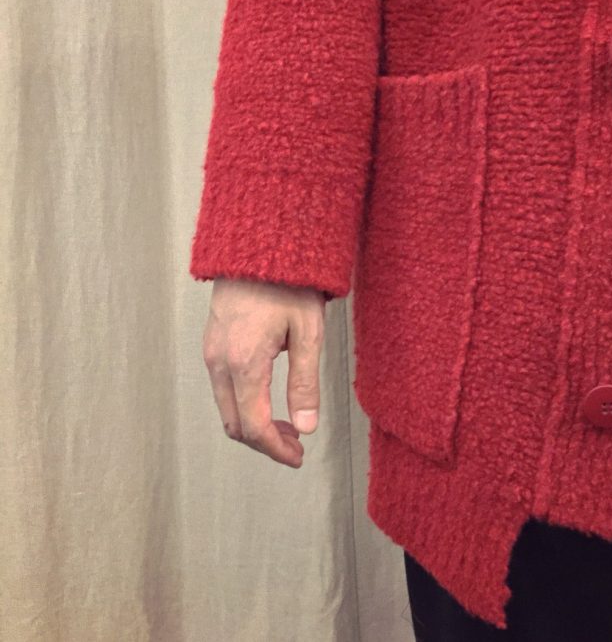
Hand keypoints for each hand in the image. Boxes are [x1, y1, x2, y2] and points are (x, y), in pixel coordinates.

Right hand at [201, 277, 325, 467]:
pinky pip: (222, 387)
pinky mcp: (212, 343)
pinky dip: (243, 404)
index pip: (254, 426)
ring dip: (253, 424)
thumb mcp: (308, 332)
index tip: (297, 456)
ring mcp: (211, 352)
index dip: (275, 449)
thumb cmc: (288, 283)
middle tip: (295, 445)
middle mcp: (219, 361)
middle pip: (235, 423)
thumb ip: (305, 382)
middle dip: (264, 442)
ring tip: (286, 425)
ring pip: (226, 407)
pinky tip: (267, 398)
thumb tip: (306, 426)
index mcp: (244, 362)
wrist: (258, 246)